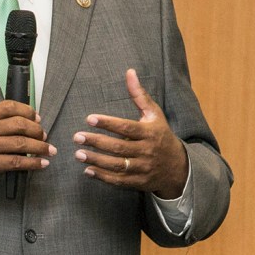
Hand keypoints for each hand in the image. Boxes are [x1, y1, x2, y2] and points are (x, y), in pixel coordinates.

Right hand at [0, 100, 53, 192]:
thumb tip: (22, 120)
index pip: (10, 107)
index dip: (28, 111)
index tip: (37, 118)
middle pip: (20, 125)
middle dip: (37, 130)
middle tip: (44, 135)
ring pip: (21, 144)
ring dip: (40, 147)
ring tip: (49, 150)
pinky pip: (17, 162)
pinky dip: (33, 163)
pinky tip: (42, 163)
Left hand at [75, 69, 187, 198]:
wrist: (178, 167)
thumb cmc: (161, 135)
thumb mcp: (154, 114)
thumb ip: (139, 95)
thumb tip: (129, 72)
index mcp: (149, 133)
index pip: (126, 128)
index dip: (108, 123)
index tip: (90, 118)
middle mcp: (146, 151)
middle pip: (119, 147)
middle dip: (97, 142)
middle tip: (77, 136)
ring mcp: (143, 168)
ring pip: (117, 165)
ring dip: (96, 160)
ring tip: (78, 154)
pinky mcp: (139, 182)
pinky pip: (119, 181)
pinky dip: (103, 177)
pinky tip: (88, 170)